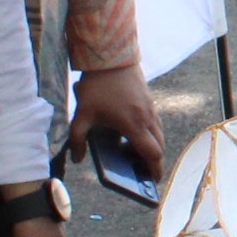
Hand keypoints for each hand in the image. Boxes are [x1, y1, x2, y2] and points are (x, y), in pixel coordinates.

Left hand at [68, 65, 164, 180]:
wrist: (111, 55)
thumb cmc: (97, 85)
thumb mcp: (82, 114)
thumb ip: (78, 139)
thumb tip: (78, 159)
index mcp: (133, 125)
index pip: (152, 154)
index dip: (155, 169)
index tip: (154, 180)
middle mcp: (147, 118)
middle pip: (159, 146)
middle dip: (153, 160)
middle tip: (143, 170)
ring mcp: (150, 107)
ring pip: (158, 133)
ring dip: (151, 145)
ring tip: (134, 152)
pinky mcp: (149, 99)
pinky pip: (154, 121)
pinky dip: (148, 131)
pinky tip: (131, 131)